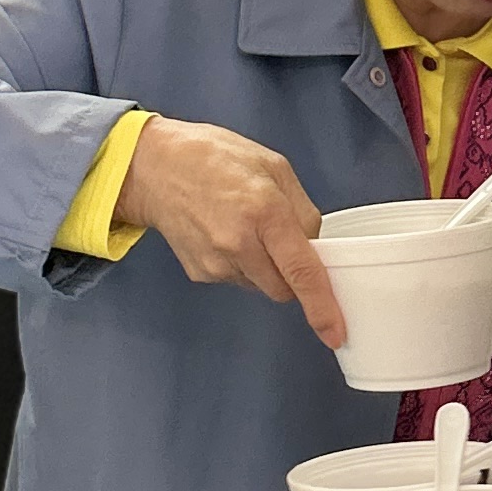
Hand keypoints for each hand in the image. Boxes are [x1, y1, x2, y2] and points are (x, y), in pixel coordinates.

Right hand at [113, 117, 347, 346]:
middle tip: (281, 240)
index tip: (335, 333)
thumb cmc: (215, 158)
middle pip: (284, 289)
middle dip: (293, 276)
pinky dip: (243, 266)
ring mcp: (216, 264)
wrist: (155, 168)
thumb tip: (316, 248)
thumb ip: (303, 211)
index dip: (322, 306)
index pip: (301, 272)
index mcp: (264, 212)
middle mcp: (239, 245)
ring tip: (245, 228)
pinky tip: (226, 235)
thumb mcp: (274, 167)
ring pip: (261, 286)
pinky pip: (238, 280)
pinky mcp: (201, 274)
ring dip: (266, 269)